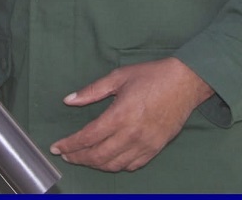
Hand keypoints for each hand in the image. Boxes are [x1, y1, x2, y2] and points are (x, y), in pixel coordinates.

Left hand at [49, 57, 214, 172]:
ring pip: (114, 164)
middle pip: (98, 156)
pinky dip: (116, 166)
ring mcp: (145, 144)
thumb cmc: (152, 76)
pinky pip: (132, 165)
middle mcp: (132, 134)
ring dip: (95, 165)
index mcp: (120, 115)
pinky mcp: (156, 149)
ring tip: (84, 158)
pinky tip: (108, 160)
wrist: (185, 83)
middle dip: (78, 158)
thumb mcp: (119, 77)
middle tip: (66, 155)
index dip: (69, 145)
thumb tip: (69, 100)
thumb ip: (92, 91)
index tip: (56, 147)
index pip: (88, 137)